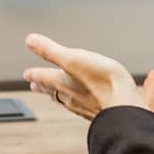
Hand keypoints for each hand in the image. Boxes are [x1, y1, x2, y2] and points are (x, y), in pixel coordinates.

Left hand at [23, 33, 148, 121]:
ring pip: (66, 101)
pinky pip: (82, 108)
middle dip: (43, 87)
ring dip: (58, 96)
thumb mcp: (74, 58)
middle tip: (35, 86)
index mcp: (62, 83)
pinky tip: (83, 105)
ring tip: (54, 95)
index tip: (27, 74)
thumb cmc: (103, 82)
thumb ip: (51, 50)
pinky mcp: (100, 112)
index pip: (43, 78)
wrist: (125, 107)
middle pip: (53, 91)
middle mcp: (72, 97)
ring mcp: (85, 107)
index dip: (34, 74)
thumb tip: (30, 41)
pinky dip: (77, 104)